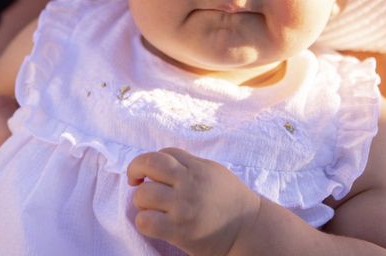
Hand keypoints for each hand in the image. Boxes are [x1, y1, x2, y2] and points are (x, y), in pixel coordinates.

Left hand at [127, 147, 260, 255]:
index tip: (149, 172)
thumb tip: (162, 163)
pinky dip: (143, 221)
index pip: (164, 153)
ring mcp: (183, 207)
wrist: (249, 230)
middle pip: (148, 164)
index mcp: (196, 168)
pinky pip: (146, 222)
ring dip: (141, 200)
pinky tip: (152, 223)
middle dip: (136, 170)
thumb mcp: (212, 172)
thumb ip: (189, 165)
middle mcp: (189, 184)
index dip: (151, 161)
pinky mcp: (180, 231)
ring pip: (143, 194)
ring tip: (149, 207)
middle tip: (137, 182)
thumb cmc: (229, 199)